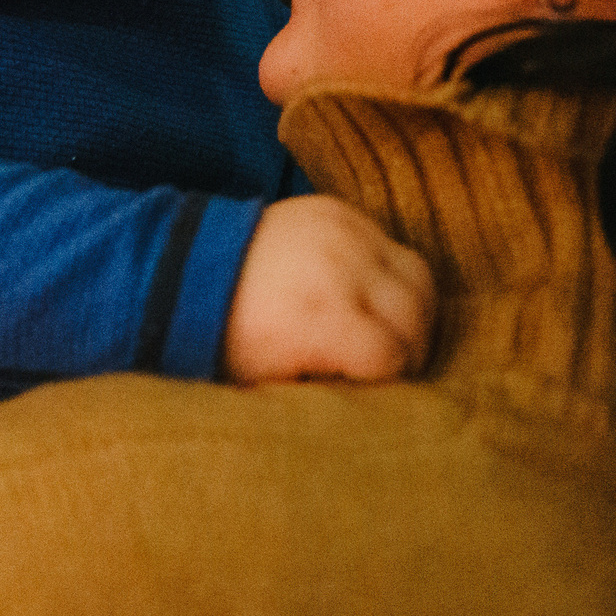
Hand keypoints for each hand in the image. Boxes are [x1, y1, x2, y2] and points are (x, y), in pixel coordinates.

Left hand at [225, 196, 432, 384]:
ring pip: (418, 276)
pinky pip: (391, 244)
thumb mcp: (274, 381)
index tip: (374, 384)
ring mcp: (345, 233)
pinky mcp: (340, 211)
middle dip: (411, 346)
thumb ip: (333, 392)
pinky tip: (367, 291)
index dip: (388, 377)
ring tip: (391, 328)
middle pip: (416, 315)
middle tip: (395, 362)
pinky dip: (387, 271)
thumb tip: (384, 404)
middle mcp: (342, 269)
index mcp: (322, 319)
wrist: (197, 268)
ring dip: (413, 307)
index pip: (393, 356)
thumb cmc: (234, 336)